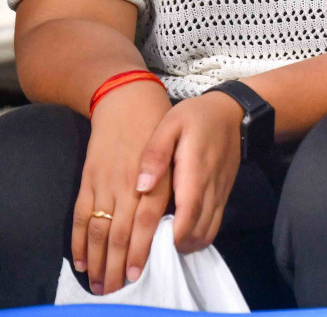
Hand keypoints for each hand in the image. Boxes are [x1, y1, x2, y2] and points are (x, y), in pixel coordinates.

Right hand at [72, 80, 172, 294]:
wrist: (128, 101)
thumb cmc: (161, 127)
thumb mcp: (179, 151)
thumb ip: (177, 184)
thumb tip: (176, 218)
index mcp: (153, 180)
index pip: (145, 222)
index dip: (141, 250)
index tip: (138, 274)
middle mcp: (127, 185)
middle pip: (121, 233)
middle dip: (118, 265)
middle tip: (117, 291)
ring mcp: (105, 183)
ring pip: (100, 229)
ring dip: (99, 260)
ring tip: (101, 284)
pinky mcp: (89, 180)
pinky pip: (82, 215)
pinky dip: (80, 240)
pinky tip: (82, 260)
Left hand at [135, 91, 244, 255]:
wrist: (233, 113)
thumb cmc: (196, 117)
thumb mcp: (170, 124)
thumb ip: (155, 154)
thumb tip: (141, 186)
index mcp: (195, 171)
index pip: (188, 213)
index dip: (174, 235)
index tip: (151, 248)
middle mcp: (211, 187)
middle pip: (199, 230)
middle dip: (175, 248)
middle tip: (148, 254)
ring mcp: (220, 193)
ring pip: (208, 232)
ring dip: (187, 245)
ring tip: (161, 249)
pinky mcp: (224, 195)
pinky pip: (214, 224)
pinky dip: (197, 237)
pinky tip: (179, 236)